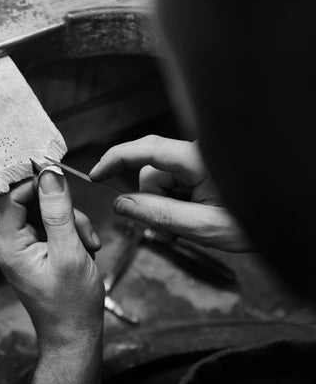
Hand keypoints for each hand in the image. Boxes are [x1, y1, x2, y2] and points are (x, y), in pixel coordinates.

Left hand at [0, 169, 104, 383]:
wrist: (76, 336)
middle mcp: (12, 243)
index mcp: (9, 244)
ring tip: (88, 245)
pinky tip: (86, 250)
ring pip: (46, 212)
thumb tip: (48, 173)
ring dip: (72, 221)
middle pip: (30, 201)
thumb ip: (58, 211)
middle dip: (61, 207)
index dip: (32, 180)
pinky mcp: (39, 251)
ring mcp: (25, 248)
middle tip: (80, 226)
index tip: (58, 174)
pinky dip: (72, 232)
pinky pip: (54, 227)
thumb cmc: (71, 304)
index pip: (10, 195)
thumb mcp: (68, 252)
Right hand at [90, 135, 252, 252]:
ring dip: (164, 208)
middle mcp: (195, 155)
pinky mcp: (200, 171)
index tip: (94, 174)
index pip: (147, 150)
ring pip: (160, 182)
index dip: (116, 158)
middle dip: (151, 202)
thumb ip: (159, 214)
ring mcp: (198, 163)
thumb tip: (120, 204)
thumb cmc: (255, 223)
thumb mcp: (203, 226)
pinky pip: (173, 186)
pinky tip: (190, 221)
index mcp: (197, 160)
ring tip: (186, 231)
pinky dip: (173, 206)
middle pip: (151, 172)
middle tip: (169, 234)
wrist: (288, 222)